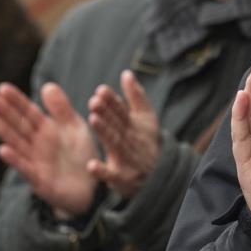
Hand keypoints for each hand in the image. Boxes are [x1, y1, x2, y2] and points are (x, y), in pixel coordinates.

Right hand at [0, 82, 97, 217]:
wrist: (92, 189)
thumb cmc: (82, 157)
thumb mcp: (75, 128)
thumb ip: (62, 109)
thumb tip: (47, 86)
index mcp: (46, 130)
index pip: (28, 111)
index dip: (16, 100)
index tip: (2, 87)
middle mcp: (37, 144)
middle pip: (18, 125)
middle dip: (4, 112)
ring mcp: (36, 161)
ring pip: (17, 143)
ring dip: (3, 131)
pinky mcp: (39, 180)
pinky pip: (25, 168)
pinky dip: (15, 160)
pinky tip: (3, 149)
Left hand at [85, 70, 159, 198]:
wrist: (160, 175)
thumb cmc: (147, 141)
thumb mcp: (146, 118)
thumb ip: (136, 95)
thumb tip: (126, 73)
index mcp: (133, 125)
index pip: (121, 110)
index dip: (112, 100)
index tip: (101, 90)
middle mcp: (129, 139)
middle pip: (117, 124)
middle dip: (106, 113)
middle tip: (94, 101)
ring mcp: (126, 158)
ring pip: (114, 143)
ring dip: (105, 132)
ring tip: (93, 120)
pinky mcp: (121, 177)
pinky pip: (111, 174)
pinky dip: (102, 171)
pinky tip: (91, 166)